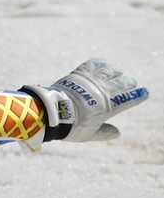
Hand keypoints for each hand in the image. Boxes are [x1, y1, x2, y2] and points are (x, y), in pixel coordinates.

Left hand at [23, 59, 148, 142]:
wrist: (52, 113)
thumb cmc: (71, 126)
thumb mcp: (90, 134)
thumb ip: (104, 133)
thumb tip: (118, 133)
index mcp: (108, 107)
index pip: (128, 99)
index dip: (138, 96)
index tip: (145, 92)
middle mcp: (102, 92)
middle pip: (121, 83)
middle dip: (129, 82)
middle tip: (131, 82)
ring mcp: (91, 81)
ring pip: (109, 71)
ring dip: (116, 71)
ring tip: (118, 72)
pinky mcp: (78, 74)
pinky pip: (92, 65)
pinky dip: (100, 63)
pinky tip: (103, 63)